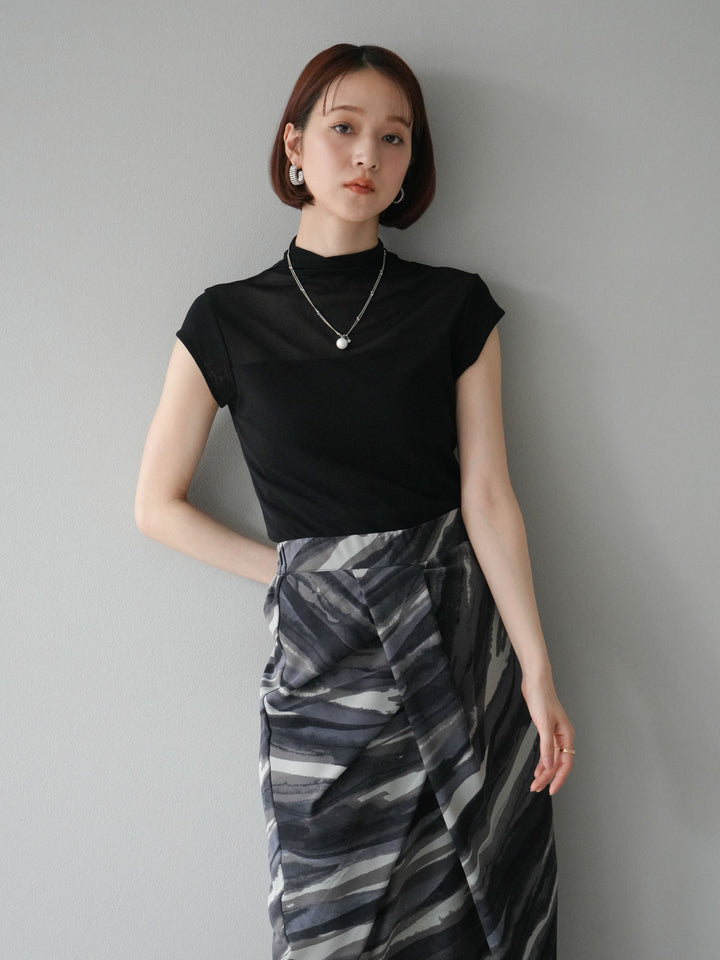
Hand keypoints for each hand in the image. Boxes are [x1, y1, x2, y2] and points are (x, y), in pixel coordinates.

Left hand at [521, 675, 574, 794]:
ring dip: (544, 771)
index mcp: (566, 735)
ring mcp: (555, 734)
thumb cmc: (542, 698)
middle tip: (536, 788)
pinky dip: (542, 761)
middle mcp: (563, 737)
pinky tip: (537, 769)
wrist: (536, 682)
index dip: (559, 778)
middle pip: (558, 763)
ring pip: (552, 758)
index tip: (551, 789)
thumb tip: (549, 766)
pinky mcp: (546, 730)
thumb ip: (546, 746)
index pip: (565, 763)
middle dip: (548, 777)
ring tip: (535, 783)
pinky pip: (547, 751)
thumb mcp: (543, 723)